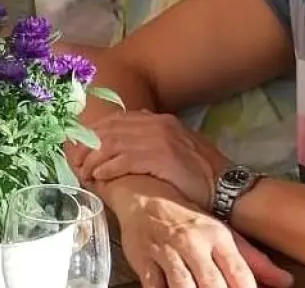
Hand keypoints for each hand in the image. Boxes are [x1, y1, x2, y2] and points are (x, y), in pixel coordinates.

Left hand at [79, 112, 229, 209]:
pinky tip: (99, 176)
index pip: (115, 120)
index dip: (93, 133)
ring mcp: (159, 139)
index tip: (79, 146)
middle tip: (76, 162)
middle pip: (109, 130)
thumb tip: (123, 142)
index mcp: (158, 120)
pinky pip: (124, 160)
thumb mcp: (174, 146)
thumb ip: (151, 139)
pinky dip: (108, 168)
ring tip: (85, 172)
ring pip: (112, 144)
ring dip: (94, 159)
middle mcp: (156, 124)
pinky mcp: (161, 157)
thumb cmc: (200, 171)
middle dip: (88, 146)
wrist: (228, 185)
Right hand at [115, 188, 292, 287]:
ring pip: (183, 286)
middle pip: (213, 284)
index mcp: (216, 237)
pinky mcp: (143, 260)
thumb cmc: (186, 217)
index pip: (240, 274)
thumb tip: (286, 281)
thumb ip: (254, 260)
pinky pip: (154, 285)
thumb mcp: (222, 233)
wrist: (141, 195)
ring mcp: (166, 252)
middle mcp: (192, 244)